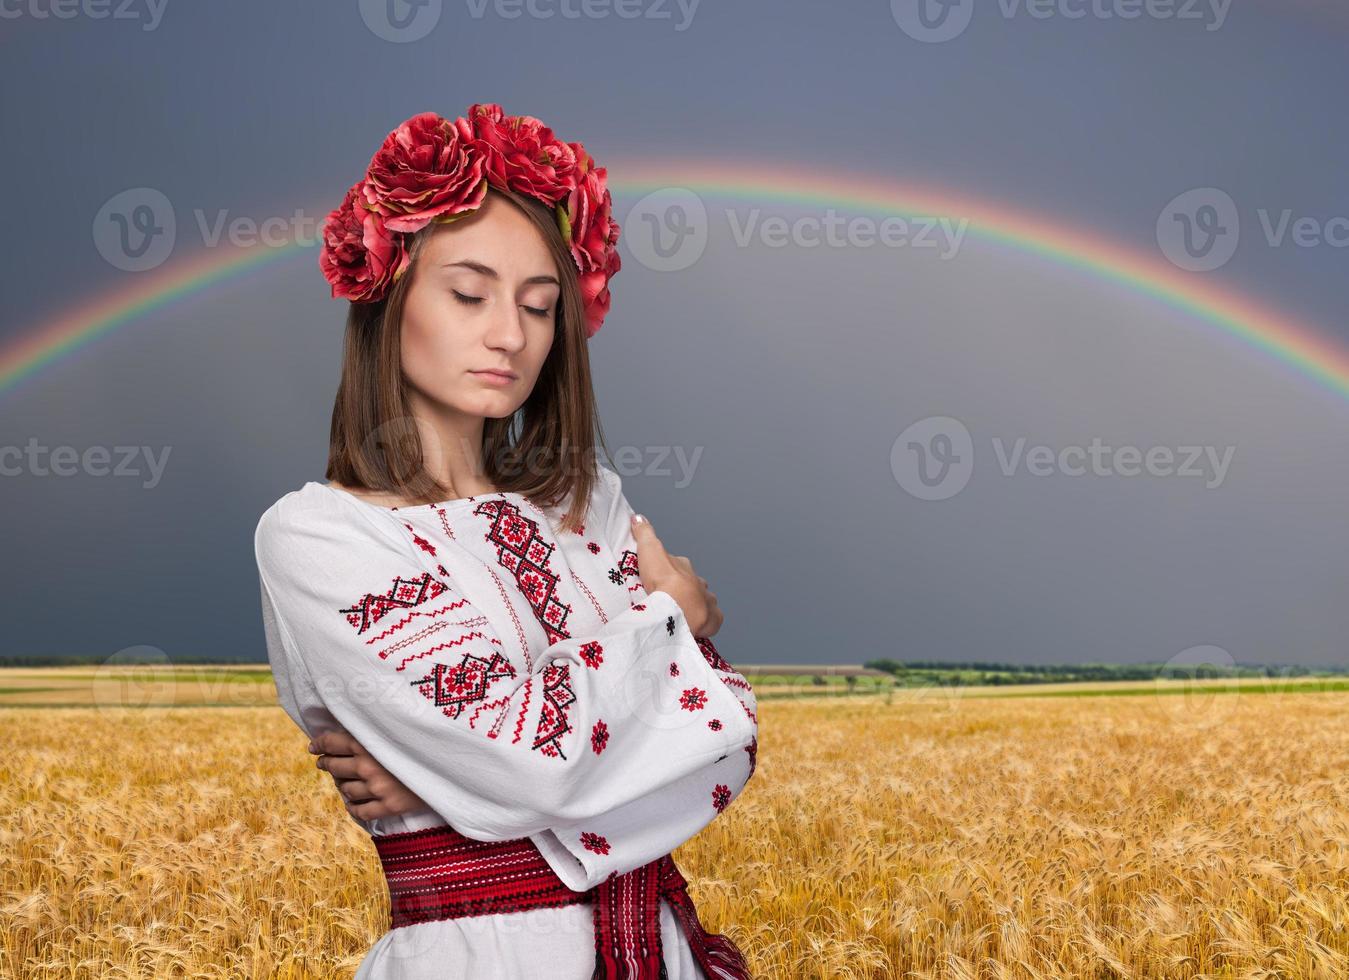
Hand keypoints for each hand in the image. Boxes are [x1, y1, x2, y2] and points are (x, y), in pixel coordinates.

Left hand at [307, 728, 430, 820]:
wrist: (451, 766)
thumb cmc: (425, 742)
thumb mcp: (399, 729)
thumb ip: (376, 729)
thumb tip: (353, 728)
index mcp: (369, 743)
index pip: (333, 742)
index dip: (319, 744)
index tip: (313, 746)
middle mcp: (368, 766)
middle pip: (335, 766)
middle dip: (326, 763)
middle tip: (322, 762)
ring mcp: (377, 788)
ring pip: (346, 789)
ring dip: (341, 784)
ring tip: (342, 780)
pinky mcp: (388, 807)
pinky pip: (360, 811)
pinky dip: (353, 807)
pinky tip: (353, 803)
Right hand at [630, 512, 722, 636]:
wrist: (677, 606)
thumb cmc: (663, 580)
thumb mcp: (649, 551)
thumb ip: (644, 534)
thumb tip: (638, 516)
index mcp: (685, 567)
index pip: (679, 566)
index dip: (669, 572)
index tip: (659, 580)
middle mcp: (700, 582)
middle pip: (692, 584)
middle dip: (684, 591)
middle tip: (668, 601)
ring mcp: (708, 601)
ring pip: (704, 601)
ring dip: (695, 607)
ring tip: (680, 617)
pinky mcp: (713, 619)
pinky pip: (712, 621)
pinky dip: (706, 623)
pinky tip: (695, 627)